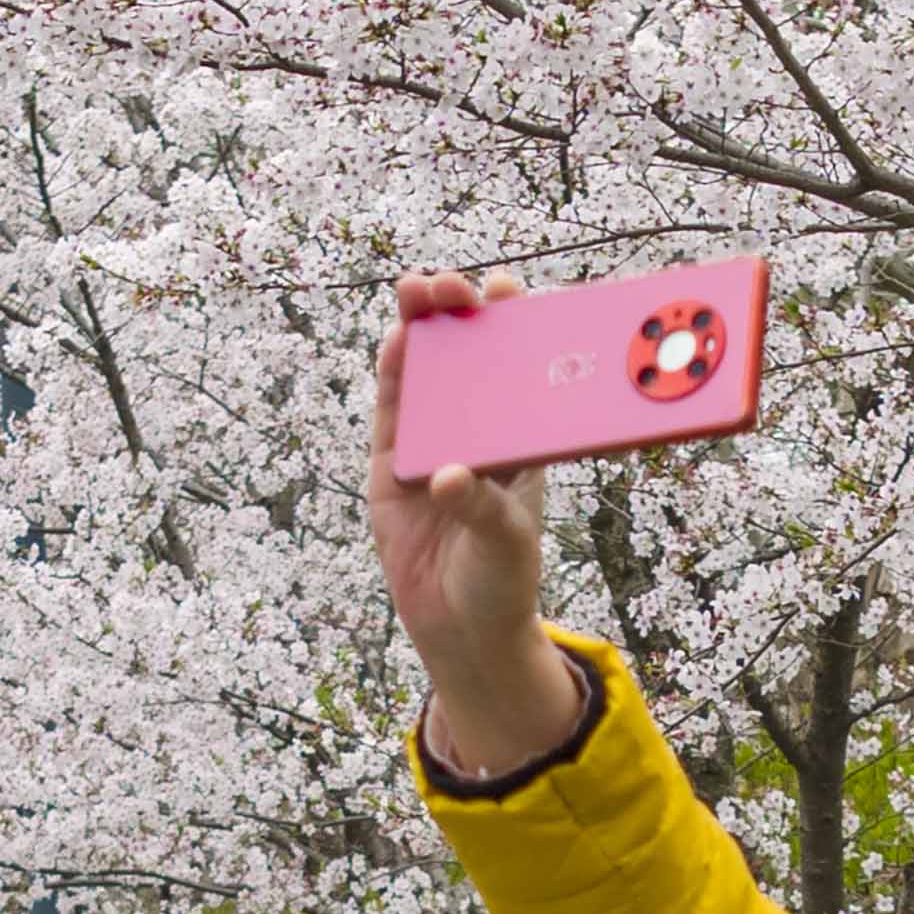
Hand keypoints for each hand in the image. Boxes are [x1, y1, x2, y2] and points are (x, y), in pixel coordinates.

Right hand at [365, 270, 583, 775]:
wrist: (462, 630)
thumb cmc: (502, 579)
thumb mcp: (505, 541)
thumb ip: (481, 507)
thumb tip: (449, 476)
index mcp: (520, 440)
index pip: (519, 368)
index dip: (511, 323)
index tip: (507, 289)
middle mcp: (476, 431)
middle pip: (466, 358)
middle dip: (457, 313)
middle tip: (450, 284)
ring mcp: (432, 443)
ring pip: (424, 374)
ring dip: (420, 330)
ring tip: (417, 291)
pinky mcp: (394, 465)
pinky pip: (393, 411)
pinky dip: (393, 375)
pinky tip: (395, 341)